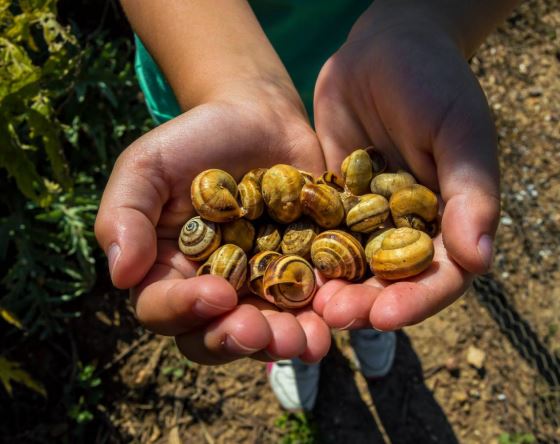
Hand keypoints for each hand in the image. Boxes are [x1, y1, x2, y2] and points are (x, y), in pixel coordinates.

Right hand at [95, 81, 330, 363]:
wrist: (258, 117)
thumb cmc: (194, 140)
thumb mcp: (147, 166)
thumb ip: (124, 215)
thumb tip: (120, 275)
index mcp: (168, 272)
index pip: (164, 308)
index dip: (185, 310)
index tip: (216, 293)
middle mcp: (214, 290)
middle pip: (218, 334)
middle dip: (239, 339)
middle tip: (260, 333)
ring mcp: (262, 286)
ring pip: (269, 329)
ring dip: (286, 340)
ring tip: (305, 339)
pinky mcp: (304, 272)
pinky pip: (314, 304)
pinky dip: (325, 314)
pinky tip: (337, 314)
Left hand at [313, 5, 499, 329]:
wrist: (383, 48)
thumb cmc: (434, 82)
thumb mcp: (459, 131)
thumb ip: (470, 193)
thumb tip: (479, 261)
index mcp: (450, 220)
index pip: (440, 276)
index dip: (416, 301)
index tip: (386, 316)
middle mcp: (409, 229)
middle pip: (390, 283)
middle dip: (364, 303)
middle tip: (333, 314)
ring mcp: (368, 219)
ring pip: (351, 267)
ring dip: (331, 288)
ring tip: (306, 301)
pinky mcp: (333, 204)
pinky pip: (319, 235)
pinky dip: (305, 254)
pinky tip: (281, 267)